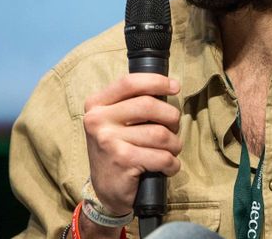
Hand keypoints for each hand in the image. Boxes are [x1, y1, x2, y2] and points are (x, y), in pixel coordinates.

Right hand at [83, 73, 182, 215]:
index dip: (156, 82)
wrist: (106, 190)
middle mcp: (97, 120)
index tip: (175, 87)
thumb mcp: (115, 121)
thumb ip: (132, 102)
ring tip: (170, 151)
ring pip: (160, 133)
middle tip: (173, 129)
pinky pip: (162, 157)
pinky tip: (168, 167)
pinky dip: (172, 164)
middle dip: (171, 117)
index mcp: (96, 104)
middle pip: (149, 105)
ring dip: (174, 144)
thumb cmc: (118, 149)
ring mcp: (108, 140)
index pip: (129, 82)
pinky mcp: (122, 160)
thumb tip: (169, 87)